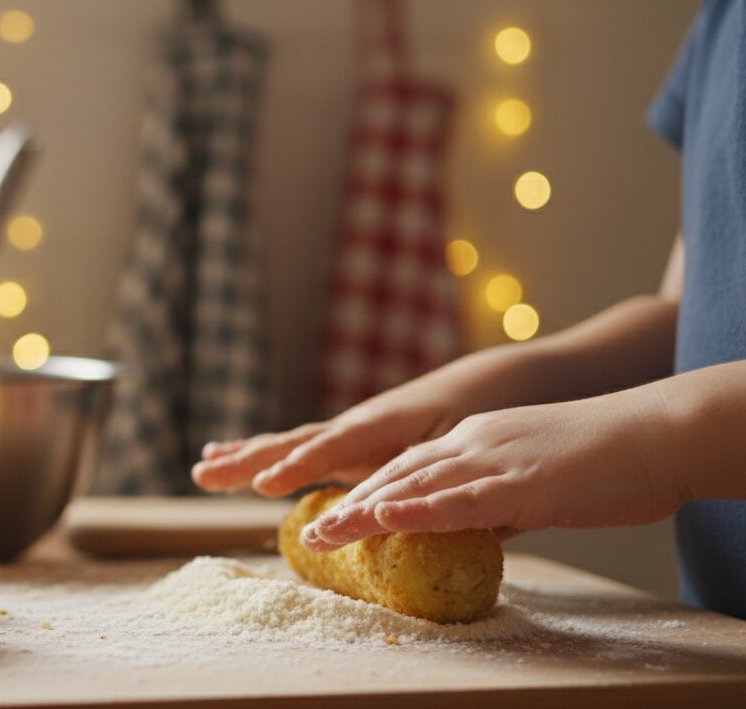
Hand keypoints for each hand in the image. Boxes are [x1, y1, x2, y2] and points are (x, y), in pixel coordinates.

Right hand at [192, 376, 466, 496]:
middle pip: (292, 443)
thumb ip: (434, 477)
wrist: (487, 382)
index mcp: (381, 424)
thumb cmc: (476, 412)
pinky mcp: (349, 441)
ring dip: (244, 456)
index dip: (298, 466)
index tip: (265, 486)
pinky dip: (264, 456)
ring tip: (203, 468)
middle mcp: (354, 425)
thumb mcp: (463, 445)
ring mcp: (348, 432)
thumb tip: (415, 516)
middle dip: (248, 460)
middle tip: (203, 475)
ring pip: (288, 444)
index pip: (332, 447)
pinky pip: (299, 450)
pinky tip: (233, 461)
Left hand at [300, 390, 689, 551]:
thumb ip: (496, 504)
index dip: (363, 492)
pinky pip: (460, 499)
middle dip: (345, 502)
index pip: (405, 468)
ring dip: (363, 511)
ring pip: (414, 486)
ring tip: (321, 533)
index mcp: (474, 439)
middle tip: (307, 530)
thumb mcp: (534, 480)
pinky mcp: (519, 481)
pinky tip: (384, 518)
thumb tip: (470, 533)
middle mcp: (471, 443)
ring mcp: (492, 459)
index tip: (329, 515)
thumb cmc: (606, 462)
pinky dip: (418, 510)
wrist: (657, 432)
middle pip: (394, 474)